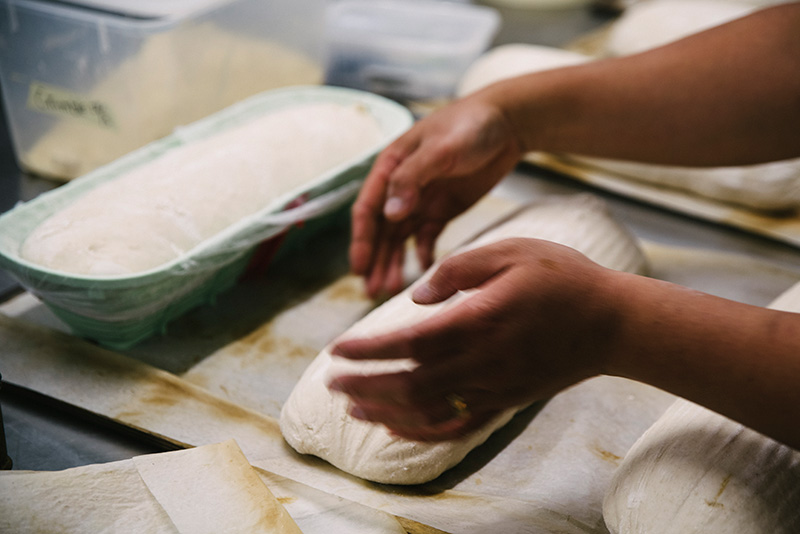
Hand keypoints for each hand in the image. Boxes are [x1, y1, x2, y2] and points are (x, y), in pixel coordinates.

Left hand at [330, 238, 620, 440]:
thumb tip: (417, 296)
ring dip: (387, 411)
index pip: (409, 342)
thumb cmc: (564, 279)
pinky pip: (458, 426)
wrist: (613, 323)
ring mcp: (495, 387)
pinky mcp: (506, 401)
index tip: (336, 350)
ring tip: (353, 406)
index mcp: (480, 319)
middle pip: (410, 383)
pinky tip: (399, 426)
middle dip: (365, 385)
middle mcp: (483, 360)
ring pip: (429, 410)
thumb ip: (460, 269)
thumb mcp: (513, 251)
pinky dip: (423, 431)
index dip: (368, 350)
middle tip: (331, 382)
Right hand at [350, 93, 523, 297]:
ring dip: (394, 262)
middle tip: (373, 292)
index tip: (359, 269)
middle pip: (381, 230)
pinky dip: (422, 255)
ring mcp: (421, 199)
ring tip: (391, 290)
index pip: (368, 209)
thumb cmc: (470, 126)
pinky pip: (426, 237)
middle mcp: (401, 186)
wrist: (508, 122)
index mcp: (391, 167)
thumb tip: (389, 214)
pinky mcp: (442, 209)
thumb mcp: (441, 149)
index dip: (361, 240)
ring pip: (400, 238)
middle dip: (376, 261)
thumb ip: (412, 179)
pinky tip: (422, 273)